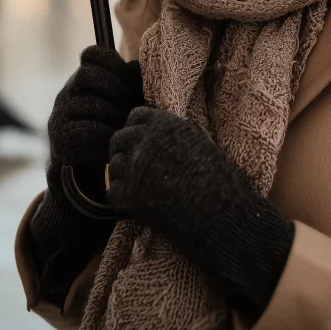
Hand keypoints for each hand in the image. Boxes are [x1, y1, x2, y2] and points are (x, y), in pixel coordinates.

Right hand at [46, 45, 142, 195]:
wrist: (88, 172)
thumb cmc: (112, 129)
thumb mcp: (123, 103)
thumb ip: (131, 83)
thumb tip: (140, 68)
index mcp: (83, 80)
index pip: (91, 54)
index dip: (111, 60)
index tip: (128, 75)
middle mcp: (66, 95)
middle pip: (85, 74)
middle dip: (113, 87)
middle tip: (128, 103)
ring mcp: (59, 118)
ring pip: (85, 104)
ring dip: (112, 114)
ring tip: (125, 125)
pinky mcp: (60, 142)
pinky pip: (84, 132)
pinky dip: (105, 136)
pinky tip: (114, 141)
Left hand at [107, 106, 293, 319]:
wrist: (218, 214)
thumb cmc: (217, 178)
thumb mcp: (198, 141)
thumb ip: (172, 133)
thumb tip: (157, 134)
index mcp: (164, 124)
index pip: (135, 116)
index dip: (137, 128)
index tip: (141, 139)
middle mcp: (144, 140)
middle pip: (119, 139)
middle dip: (125, 149)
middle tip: (136, 165)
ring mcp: (133, 168)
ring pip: (115, 164)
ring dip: (124, 173)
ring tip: (140, 185)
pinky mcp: (126, 195)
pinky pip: (112, 190)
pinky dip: (122, 196)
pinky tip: (136, 202)